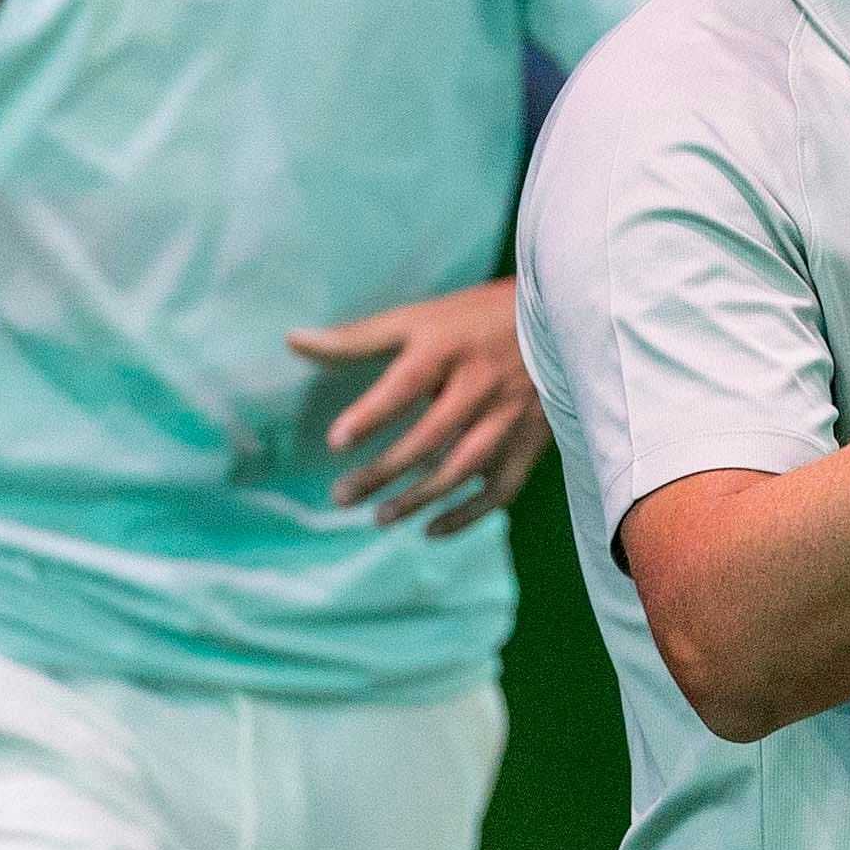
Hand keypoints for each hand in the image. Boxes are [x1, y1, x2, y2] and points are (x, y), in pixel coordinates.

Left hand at [288, 278, 548, 534]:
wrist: (557, 321)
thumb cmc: (470, 321)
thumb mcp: (416, 319)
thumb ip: (355, 338)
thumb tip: (292, 341)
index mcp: (447, 348)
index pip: (406, 384)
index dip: (372, 414)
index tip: (336, 442)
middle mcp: (480, 383)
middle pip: (429, 436)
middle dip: (384, 471)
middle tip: (342, 496)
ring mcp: (508, 416)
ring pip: (462, 468)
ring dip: (419, 498)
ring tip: (378, 517)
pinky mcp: (530, 441)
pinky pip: (500, 489)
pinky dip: (467, 515)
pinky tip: (430, 530)